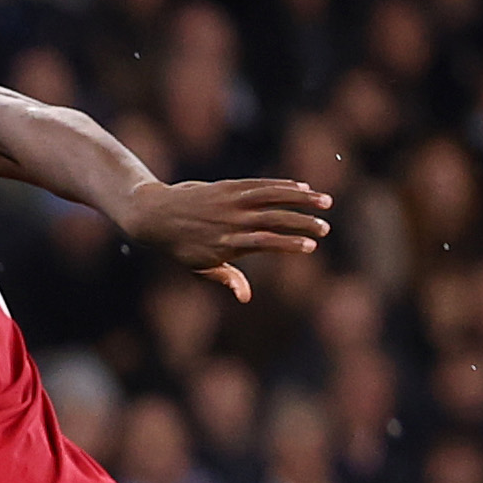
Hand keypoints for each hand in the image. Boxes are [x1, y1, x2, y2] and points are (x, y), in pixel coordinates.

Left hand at [115, 178, 330, 302]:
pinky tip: (303, 188)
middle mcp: (231, 221)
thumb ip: (226, 278)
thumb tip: (246, 298)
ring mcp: (231, 201)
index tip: (310, 247)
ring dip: (301, 198)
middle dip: (302, 223)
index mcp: (227, 244)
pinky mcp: (229, 186)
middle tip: (325, 227)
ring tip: (325, 201)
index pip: (263, 242)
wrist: (156, 215)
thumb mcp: (201, 266)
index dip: (287, 244)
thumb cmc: (182, 247)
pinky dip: (283, 185)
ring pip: (272, 197)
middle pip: (273, 219)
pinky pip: (260, 184)